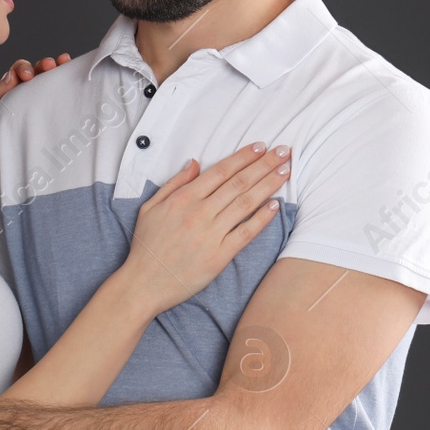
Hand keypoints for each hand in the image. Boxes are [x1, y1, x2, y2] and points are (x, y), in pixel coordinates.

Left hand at [0, 54, 70, 132]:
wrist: (15, 156)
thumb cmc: (1, 136)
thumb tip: (10, 75)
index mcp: (13, 89)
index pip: (18, 71)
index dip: (23, 68)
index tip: (28, 76)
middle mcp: (29, 89)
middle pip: (36, 70)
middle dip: (42, 65)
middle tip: (49, 65)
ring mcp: (44, 96)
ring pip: (50, 75)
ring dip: (56, 65)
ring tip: (62, 62)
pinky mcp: (57, 105)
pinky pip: (62, 85)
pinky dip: (66, 71)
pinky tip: (70, 65)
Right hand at [120, 141, 292, 317]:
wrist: (144, 283)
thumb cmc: (147, 246)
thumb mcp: (150, 207)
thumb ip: (174, 183)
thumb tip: (194, 162)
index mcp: (183, 199)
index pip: (221, 171)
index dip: (244, 157)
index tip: (261, 147)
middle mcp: (199, 213)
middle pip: (239, 183)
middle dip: (264, 164)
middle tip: (284, 152)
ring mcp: (211, 234)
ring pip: (246, 203)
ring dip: (268, 185)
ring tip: (285, 171)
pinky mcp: (219, 256)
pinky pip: (245, 233)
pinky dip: (262, 219)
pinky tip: (275, 206)